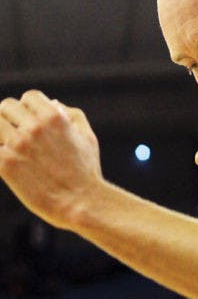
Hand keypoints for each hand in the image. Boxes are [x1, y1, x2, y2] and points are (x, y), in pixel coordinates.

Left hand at [0, 90, 101, 229]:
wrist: (80, 201)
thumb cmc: (86, 170)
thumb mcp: (87, 136)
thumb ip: (72, 114)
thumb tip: (53, 103)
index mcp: (54, 116)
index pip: (29, 97)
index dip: (29, 107)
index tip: (30, 121)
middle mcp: (34, 127)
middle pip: (6, 107)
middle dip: (10, 117)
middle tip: (15, 132)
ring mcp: (18, 145)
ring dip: (0, 133)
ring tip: (8, 145)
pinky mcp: (6, 164)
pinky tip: (6, 160)